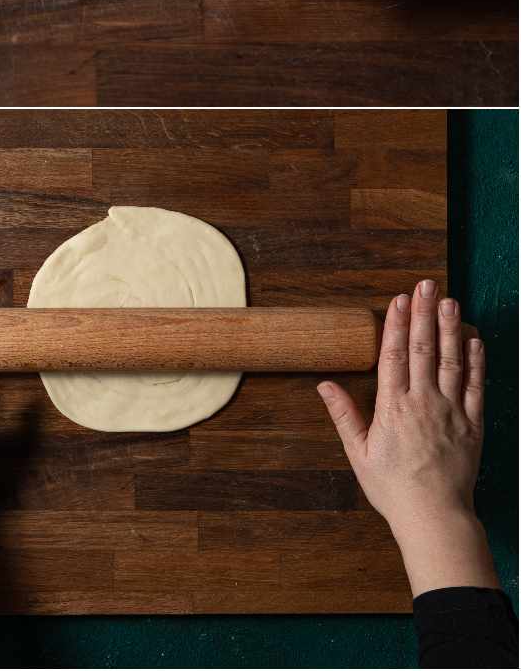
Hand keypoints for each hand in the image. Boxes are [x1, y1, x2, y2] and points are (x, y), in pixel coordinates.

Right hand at [318, 280, 498, 596]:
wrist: (435, 516)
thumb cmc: (392, 487)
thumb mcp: (359, 452)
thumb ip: (344, 415)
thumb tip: (324, 385)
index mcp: (393, 408)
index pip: (393, 356)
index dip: (396, 325)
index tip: (398, 301)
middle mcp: (423, 403)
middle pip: (422, 349)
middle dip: (423, 314)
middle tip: (425, 285)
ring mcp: (451, 411)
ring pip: (451, 361)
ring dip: (450, 328)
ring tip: (449, 301)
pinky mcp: (473, 424)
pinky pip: (475, 386)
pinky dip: (476, 361)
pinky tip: (474, 340)